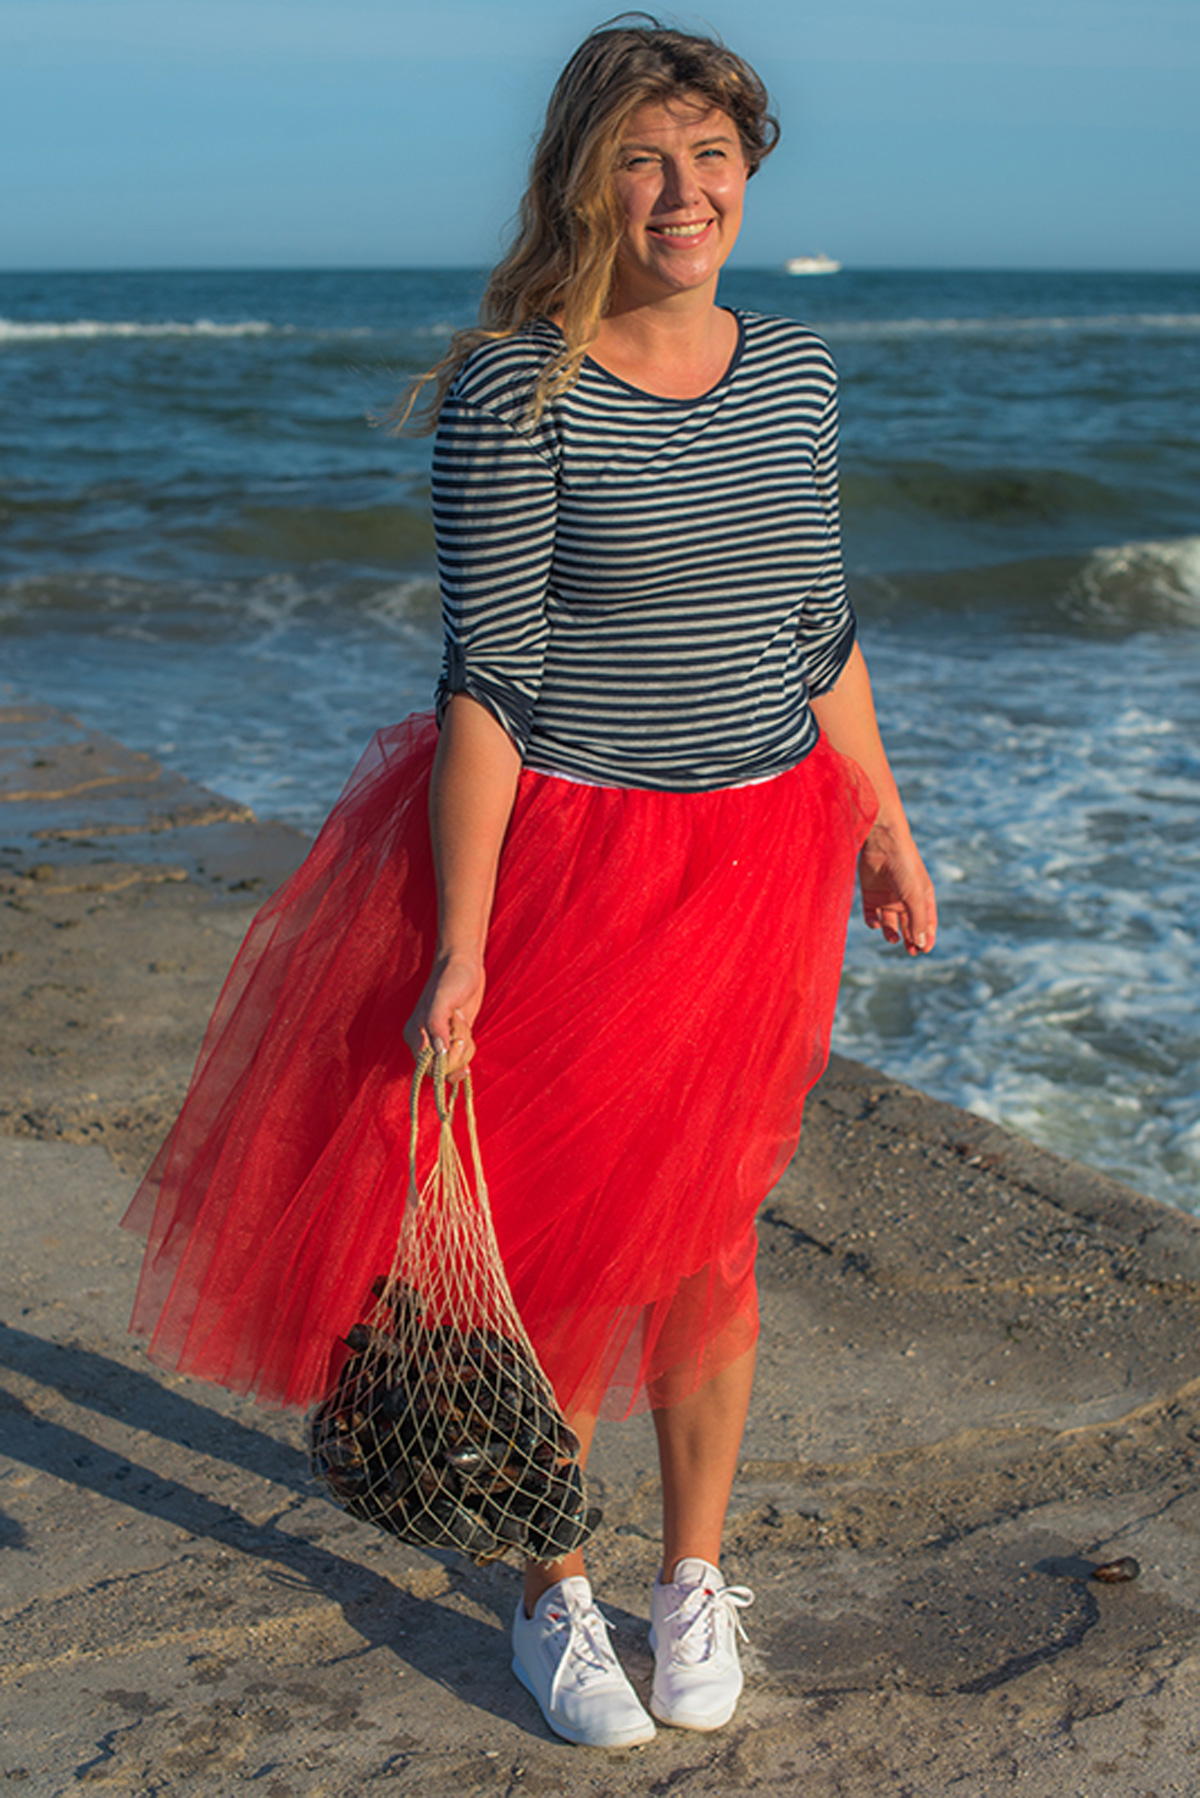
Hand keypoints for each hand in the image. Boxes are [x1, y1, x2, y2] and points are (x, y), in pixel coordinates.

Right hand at [402, 950, 484, 1077]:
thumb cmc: (452, 977)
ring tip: (462, 1020)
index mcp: (415, 1035)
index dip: (445, 1064)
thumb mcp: (443, 999)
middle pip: (442, 1069)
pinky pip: (462, 1056)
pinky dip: (468, 1047)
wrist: (465, 963)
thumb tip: (439, 1052)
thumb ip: (437, 1025)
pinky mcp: (453, 1038)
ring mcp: (440, 1040)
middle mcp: (425, 1041)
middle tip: (461, 1024)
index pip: (427, 1067)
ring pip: (454, 1063)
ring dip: (465, 1046)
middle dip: (458, 1052)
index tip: (458, 1043)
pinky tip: (466, 1026)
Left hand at [858, 822, 936, 955]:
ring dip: (892, 933)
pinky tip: (876, 924)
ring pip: (890, 922)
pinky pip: (871, 914)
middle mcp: (905, 896)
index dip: (926, 936)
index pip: (927, 921)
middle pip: (909, 924)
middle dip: (910, 938)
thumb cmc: (904, 865)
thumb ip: (917, 920)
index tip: (924, 950)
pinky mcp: (870, 892)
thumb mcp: (914, 895)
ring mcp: (887, 895)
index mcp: (922, 895)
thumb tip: (920, 944)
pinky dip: (873, 922)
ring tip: (893, 939)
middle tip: (911, 952)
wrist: (882, 842)